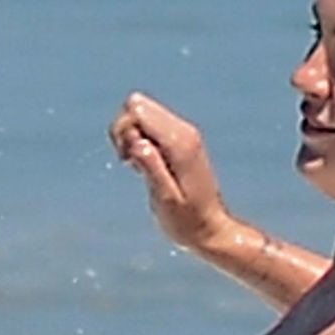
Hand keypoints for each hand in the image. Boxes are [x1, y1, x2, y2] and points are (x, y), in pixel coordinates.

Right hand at [108, 90, 232, 253]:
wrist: (211, 230)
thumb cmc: (187, 221)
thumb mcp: (165, 198)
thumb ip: (151, 167)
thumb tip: (137, 142)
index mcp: (180, 142)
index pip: (137, 109)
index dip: (123, 131)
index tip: (129, 159)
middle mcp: (184, 131)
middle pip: (137, 104)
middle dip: (124, 129)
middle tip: (132, 161)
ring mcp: (185, 134)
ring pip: (142, 112)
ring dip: (131, 136)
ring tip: (140, 166)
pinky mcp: (182, 141)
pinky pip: (150, 126)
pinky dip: (141, 141)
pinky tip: (148, 166)